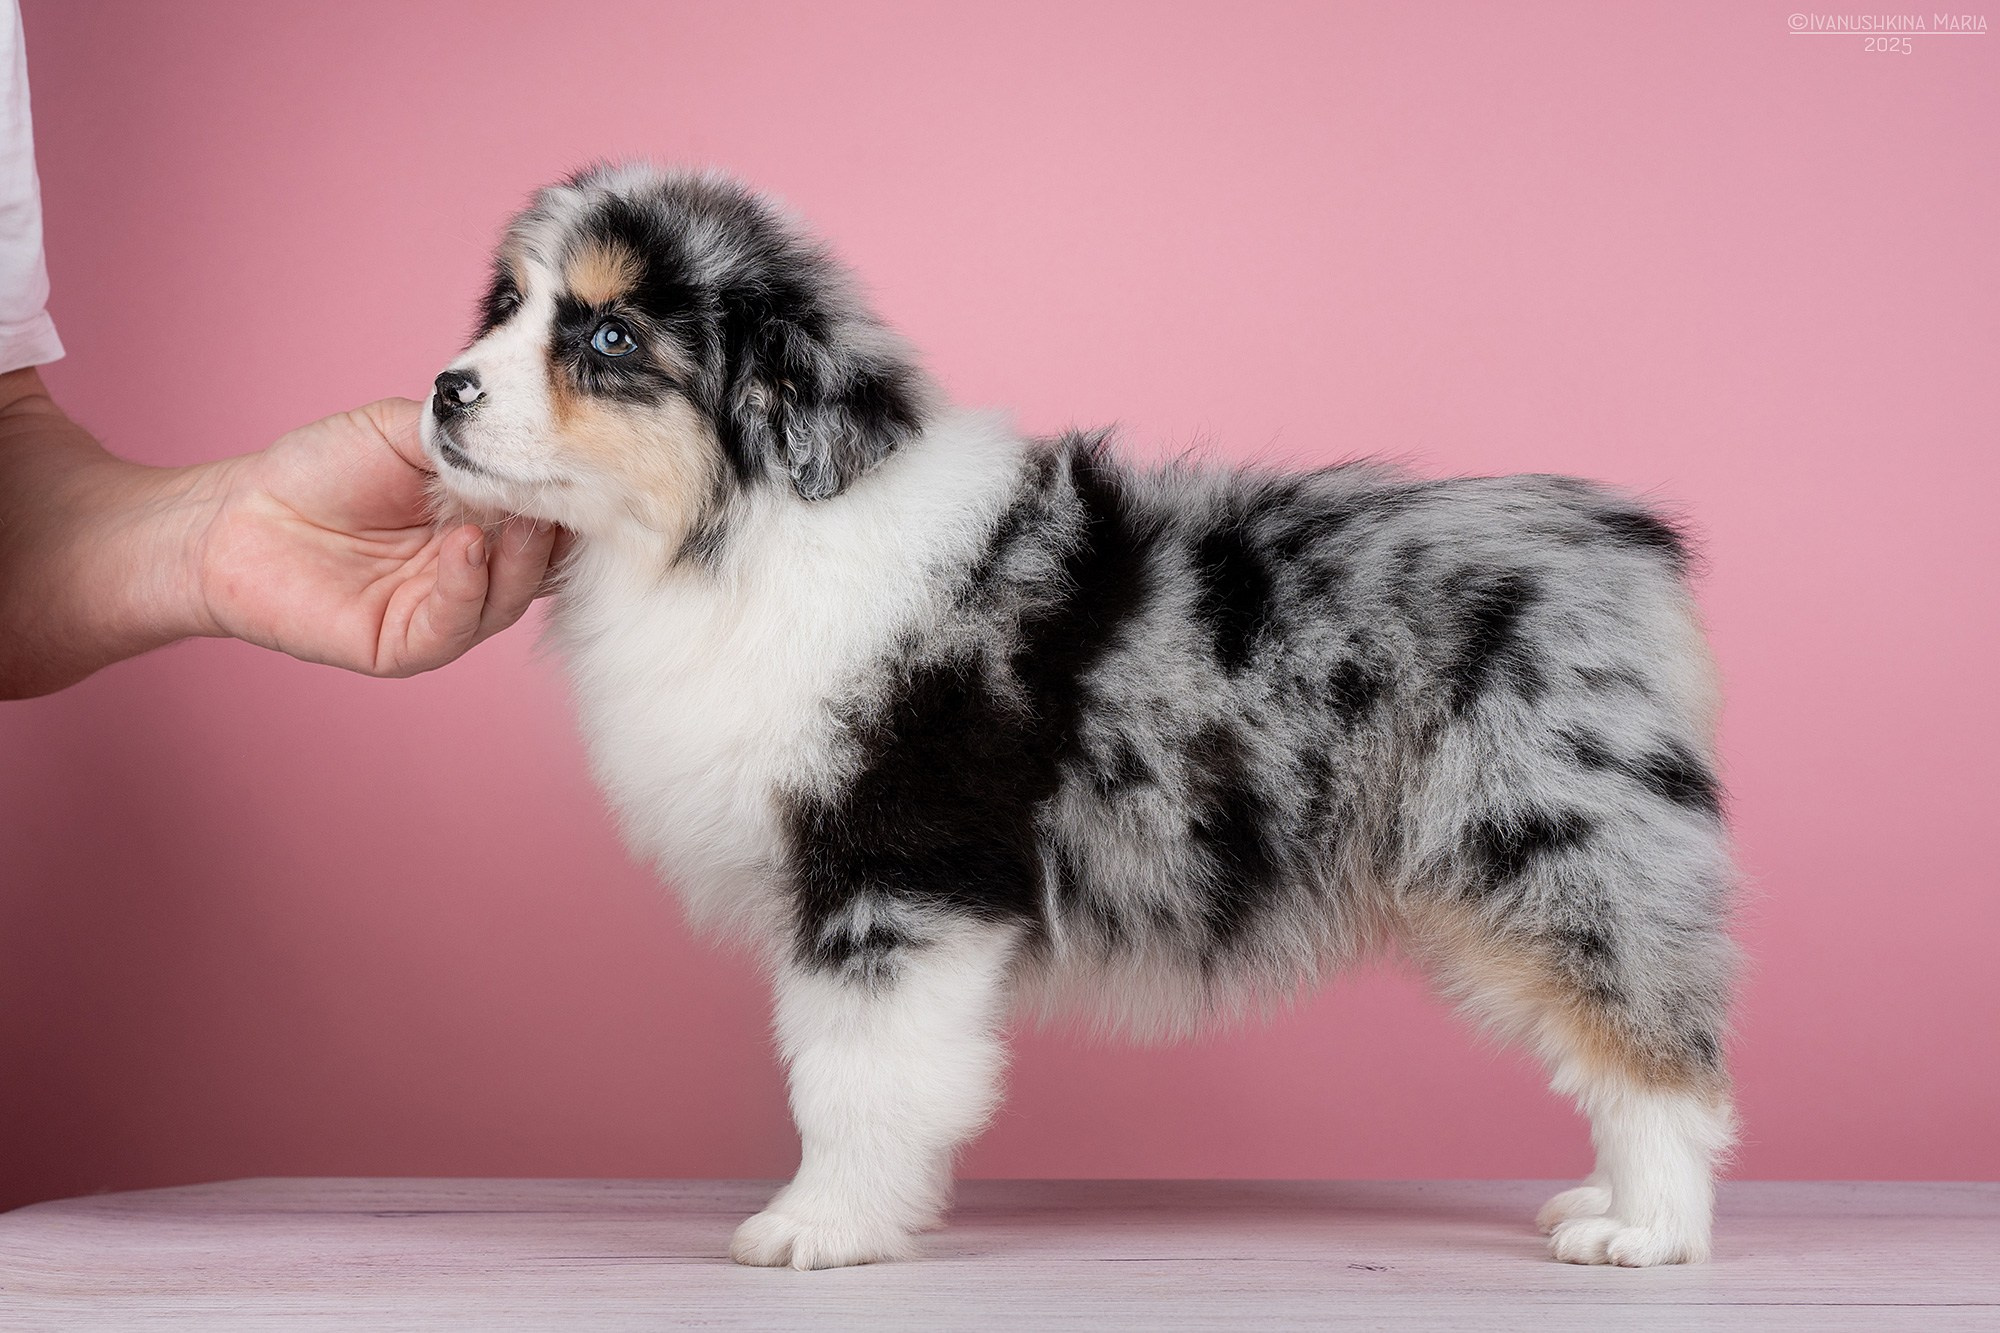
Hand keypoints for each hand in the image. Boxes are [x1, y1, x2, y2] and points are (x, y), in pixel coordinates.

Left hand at [194, 398, 561, 675]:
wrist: (238, 517)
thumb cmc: (318, 470)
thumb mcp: (402, 431)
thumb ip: (465, 438)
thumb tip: (528, 444)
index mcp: (482, 520)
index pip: (546, 519)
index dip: (567, 496)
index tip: (584, 466)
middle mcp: (473, 571)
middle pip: (540, 564)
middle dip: (553, 531)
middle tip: (557, 495)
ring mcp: (444, 612)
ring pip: (507, 600)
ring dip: (519, 561)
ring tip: (515, 520)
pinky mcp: (407, 646)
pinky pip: (454, 626)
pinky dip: (467, 586)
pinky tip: (464, 547)